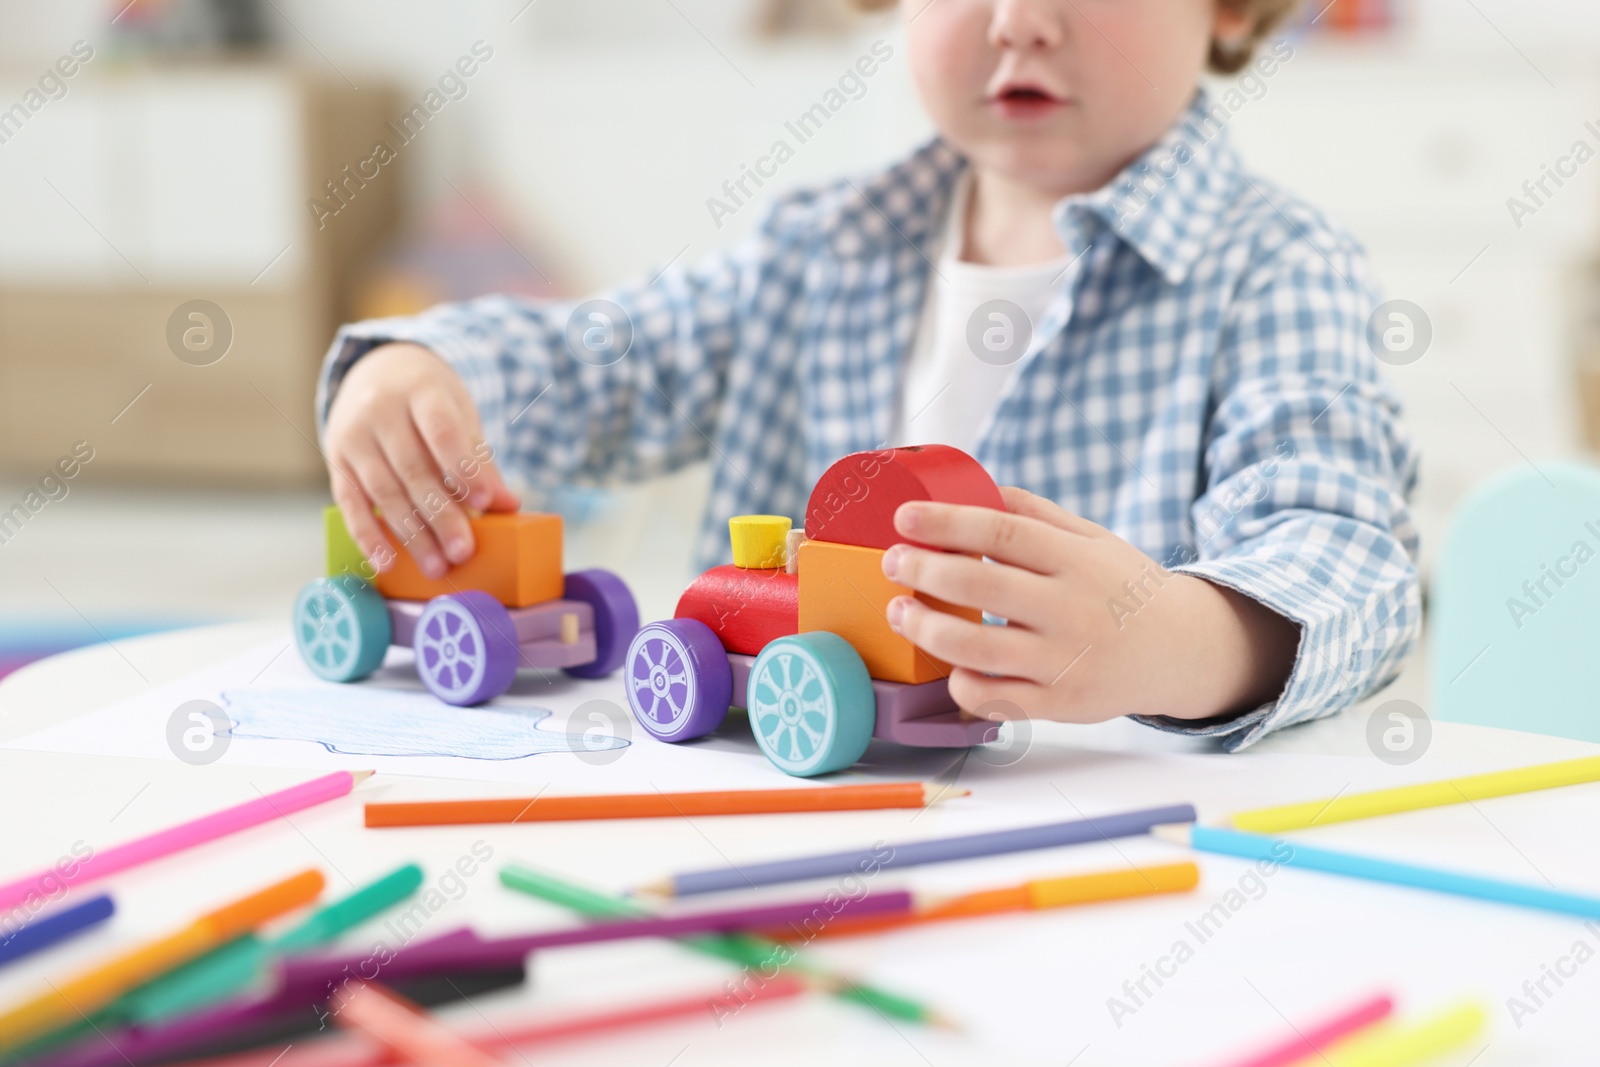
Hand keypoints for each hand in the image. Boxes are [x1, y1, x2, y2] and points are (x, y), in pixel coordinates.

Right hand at [323, 342, 519, 577]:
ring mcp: (353, 436)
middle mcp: (380, 410)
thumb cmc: (429, 401)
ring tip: (436, 566)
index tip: (485, 502)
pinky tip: (387, 562)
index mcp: (420, 390)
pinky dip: (367, 536)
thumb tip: (507, 504)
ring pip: (383, 491)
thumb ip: (479, 460)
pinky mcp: (336, 462)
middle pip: (413, 469)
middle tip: (462, 552)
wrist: (375, 372)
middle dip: (440, 515)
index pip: (441, 430)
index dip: (463, 468)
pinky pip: (349, 504)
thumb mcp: (459, 415)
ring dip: (411, 535)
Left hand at [880, 486, 1299, 723]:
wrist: (1180, 649)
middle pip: (980, 584)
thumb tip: (973, 488)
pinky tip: (948, 666)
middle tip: (892, 563)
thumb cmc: (1122, 587)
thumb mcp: (1091, 538)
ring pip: (977, 648)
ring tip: (900, 613)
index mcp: (1077, 560)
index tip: (905, 517)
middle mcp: (1072, 609)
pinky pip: (995, 699)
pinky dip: (961, 684)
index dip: (947, 522)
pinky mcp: (1060, 705)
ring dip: (926, 629)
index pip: (1002, 530)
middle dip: (923, 571)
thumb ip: (1034, 514)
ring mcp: (1066, 661)